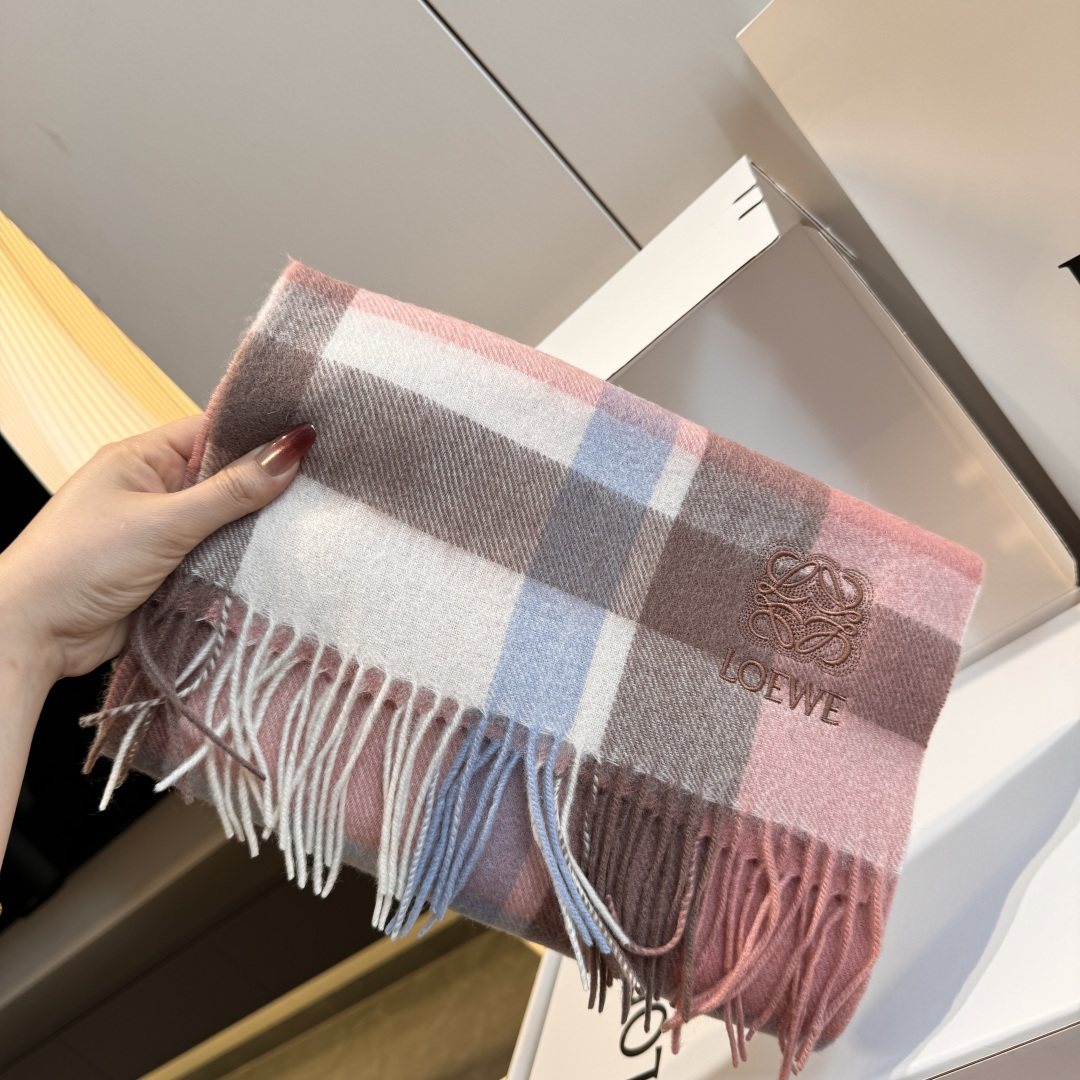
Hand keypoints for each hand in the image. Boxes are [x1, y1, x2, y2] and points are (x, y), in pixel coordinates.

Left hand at [0, 414, 315, 684]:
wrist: (33, 635)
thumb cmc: (76, 564)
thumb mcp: (164, 522)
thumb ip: (231, 491)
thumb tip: (288, 451)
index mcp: (143, 458)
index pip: (214, 431)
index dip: (261, 434)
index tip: (311, 441)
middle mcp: (153, 490)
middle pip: (225, 478)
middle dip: (265, 487)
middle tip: (320, 489)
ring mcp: (161, 533)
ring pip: (225, 522)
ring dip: (254, 531)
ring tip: (305, 527)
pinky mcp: (169, 571)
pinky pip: (216, 559)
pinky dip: (239, 564)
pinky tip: (272, 564)